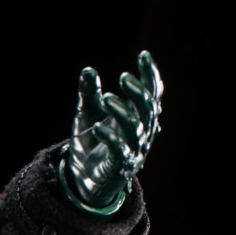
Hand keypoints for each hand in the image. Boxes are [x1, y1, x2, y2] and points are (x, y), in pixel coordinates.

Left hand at [61, 50, 162, 216]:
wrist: (83, 178)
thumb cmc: (91, 144)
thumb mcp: (87, 115)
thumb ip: (89, 94)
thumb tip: (88, 70)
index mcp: (138, 117)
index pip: (151, 93)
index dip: (150, 75)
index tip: (143, 56)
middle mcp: (142, 133)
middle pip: (148, 110)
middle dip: (138, 92)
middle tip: (123, 77)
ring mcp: (133, 150)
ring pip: (135, 129)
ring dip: (122, 113)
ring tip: (106, 98)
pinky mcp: (120, 166)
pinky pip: (119, 151)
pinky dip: (110, 138)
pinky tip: (98, 128)